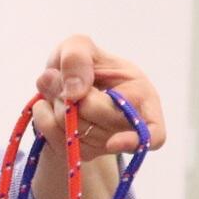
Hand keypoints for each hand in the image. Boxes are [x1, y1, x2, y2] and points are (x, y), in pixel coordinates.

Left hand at [33, 36, 166, 158]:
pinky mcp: (84, 152)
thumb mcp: (78, 46)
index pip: (154, 133)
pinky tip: (48, 104)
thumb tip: (75, 92)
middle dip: (75, 98)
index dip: (133, 140)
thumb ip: (77, 58)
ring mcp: (106, 143)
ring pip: (76, 132)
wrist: (60, 84)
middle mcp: (129, 125)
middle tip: (63, 80)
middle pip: (102, 123)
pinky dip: (44, 118)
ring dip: (57, 106)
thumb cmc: (81, 64)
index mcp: (142, 96)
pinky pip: (56, 139)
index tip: (112, 142)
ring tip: (59, 90)